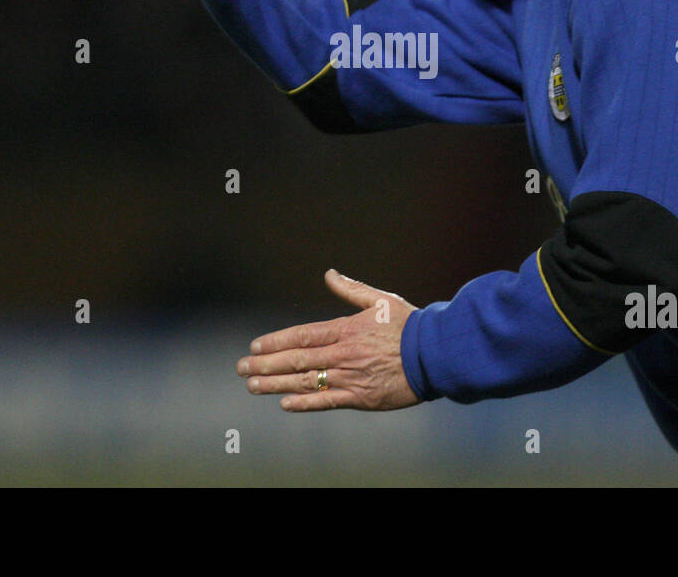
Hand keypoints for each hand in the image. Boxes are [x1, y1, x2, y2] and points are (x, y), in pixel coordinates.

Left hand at [238, 270, 421, 411]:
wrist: (435, 355)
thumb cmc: (409, 325)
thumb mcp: (381, 299)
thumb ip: (352, 289)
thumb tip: (330, 274)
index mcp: (346, 329)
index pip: (302, 335)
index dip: (276, 342)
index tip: (256, 346)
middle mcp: (343, 354)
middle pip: (296, 360)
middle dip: (265, 364)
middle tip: (241, 367)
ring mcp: (350, 377)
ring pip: (305, 381)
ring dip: (276, 384)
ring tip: (253, 385)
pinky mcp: (361, 397)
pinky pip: (327, 400)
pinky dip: (305, 402)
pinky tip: (285, 403)